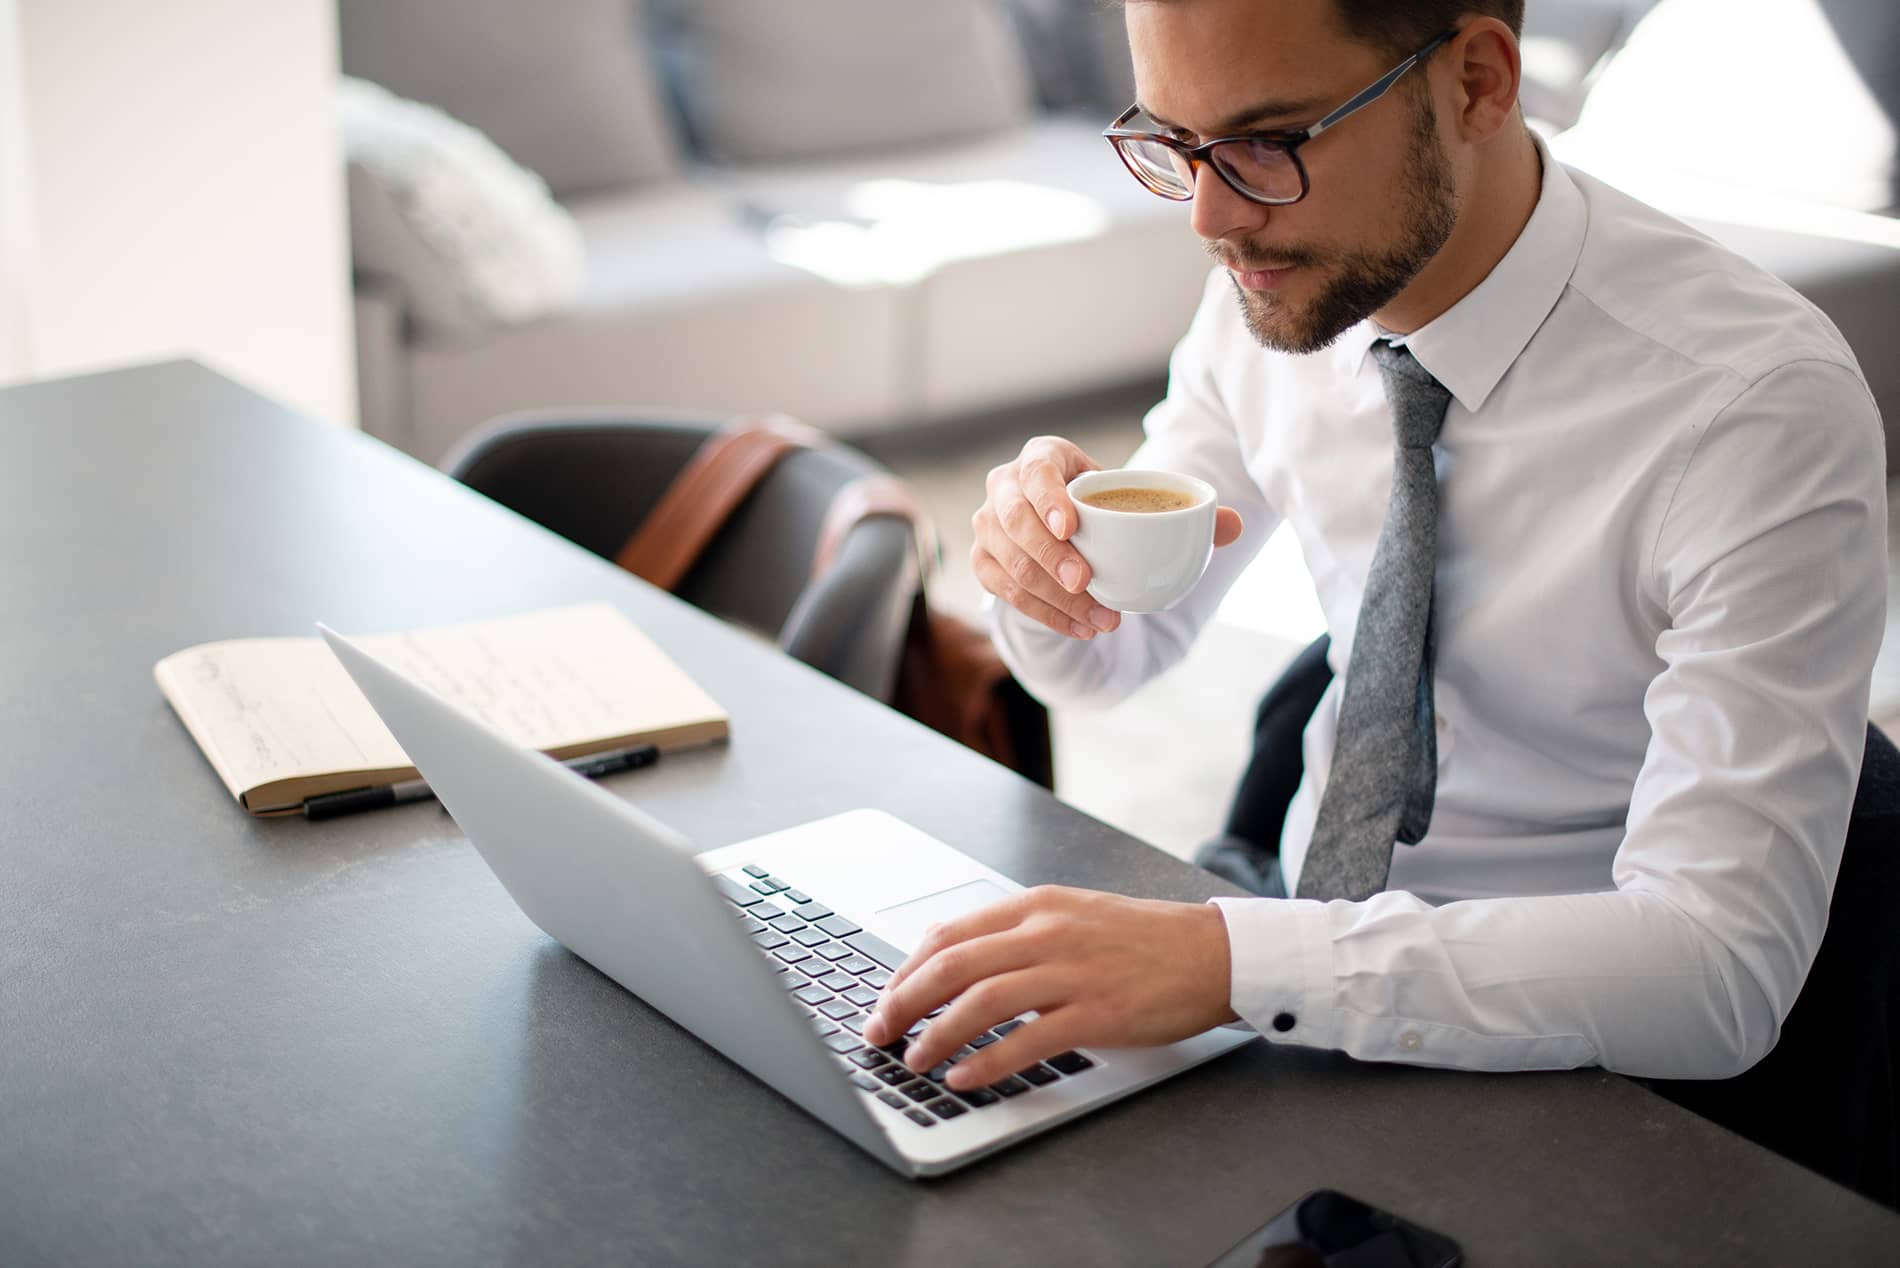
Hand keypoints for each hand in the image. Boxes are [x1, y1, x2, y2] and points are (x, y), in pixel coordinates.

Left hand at [859, 885, 1240, 1091]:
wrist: (1212, 953)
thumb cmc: (1142, 940)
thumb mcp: (1071, 916)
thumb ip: (1015, 931)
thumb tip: (951, 952)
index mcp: (1036, 906)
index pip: (949, 934)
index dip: (906, 970)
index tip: (885, 999)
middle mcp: (1048, 932)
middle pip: (953, 965)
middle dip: (904, 1002)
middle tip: (880, 1033)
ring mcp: (1073, 972)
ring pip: (982, 1001)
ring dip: (937, 1035)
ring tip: (914, 1060)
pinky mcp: (1098, 1013)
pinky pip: (1028, 1039)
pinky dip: (988, 1061)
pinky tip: (964, 1076)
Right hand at [972, 437, 1243, 640]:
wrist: (1071, 535)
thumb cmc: (1110, 511)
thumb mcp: (1143, 505)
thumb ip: (1192, 514)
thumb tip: (1235, 526)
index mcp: (1044, 458)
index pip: (1036, 469)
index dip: (1048, 495)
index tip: (1071, 526)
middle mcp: (1005, 486)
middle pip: (1014, 520)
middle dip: (1049, 556)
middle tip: (1088, 582)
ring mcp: (988, 526)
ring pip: (1008, 561)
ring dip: (1053, 596)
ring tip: (1100, 620)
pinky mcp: (985, 561)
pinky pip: (1005, 592)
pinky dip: (1045, 614)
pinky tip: (1081, 629)